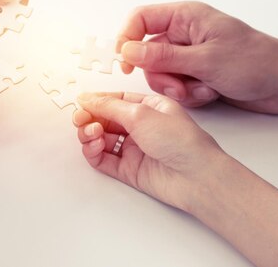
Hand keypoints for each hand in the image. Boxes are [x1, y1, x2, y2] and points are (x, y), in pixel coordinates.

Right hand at [74, 91, 277, 266]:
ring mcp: (134, 147)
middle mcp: (141, 126)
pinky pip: (103, 159)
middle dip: (89, 117)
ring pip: (101, 138)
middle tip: (80, 119)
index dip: (96, 101)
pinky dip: (93, 152)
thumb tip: (87, 99)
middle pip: (105, 118)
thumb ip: (110, 107)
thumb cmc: (181, 142)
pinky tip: (94, 146)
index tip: (81, 102)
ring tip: (91, 134)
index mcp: (149, 106)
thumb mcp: (142, 114)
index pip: (115, 99)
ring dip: (89, 134)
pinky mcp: (129, 168)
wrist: (196, 178)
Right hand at [117, 1, 277, 118]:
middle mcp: (184, 34)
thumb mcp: (205, 60)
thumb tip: (128, 51)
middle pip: (147, 53)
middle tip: (180, 86)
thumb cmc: (255, 61)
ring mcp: (190, 55)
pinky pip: (175, 86)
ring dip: (176, 88)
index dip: (127, 38)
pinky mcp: (196, 73)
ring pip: (160, 73)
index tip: (126, 64)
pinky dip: (189, 94)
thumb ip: (163, 56)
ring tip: (202, 90)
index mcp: (185, 17)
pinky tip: (210, 93)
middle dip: (161, 75)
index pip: (140, 19)